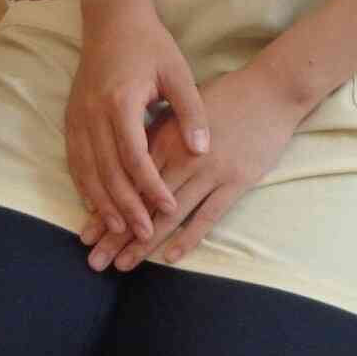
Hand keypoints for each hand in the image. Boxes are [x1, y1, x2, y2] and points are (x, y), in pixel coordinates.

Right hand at [65, 0, 210, 241]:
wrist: (111, 20)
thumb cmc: (150, 46)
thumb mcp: (178, 73)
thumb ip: (191, 113)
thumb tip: (202, 150)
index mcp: (121, 102)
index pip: (134, 156)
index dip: (150, 186)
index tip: (168, 207)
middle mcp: (93, 114)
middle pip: (108, 171)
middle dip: (127, 206)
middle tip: (145, 233)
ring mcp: (78, 118)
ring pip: (88, 171)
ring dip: (102, 204)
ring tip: (119, 229)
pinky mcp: (71, 120)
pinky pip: (75, 162)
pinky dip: (84, 187)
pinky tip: (95, 206)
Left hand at [80, 63, 309, 271]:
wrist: (271, 90)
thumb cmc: (222, 99)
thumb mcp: (178, 112)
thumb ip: (153, 139)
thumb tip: (122, 165)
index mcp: (164, 140)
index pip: (127, 184)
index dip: (105, 211)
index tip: (86, 235)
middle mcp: (182, 159)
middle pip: (142, 204)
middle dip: (115, 235)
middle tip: (94, 261)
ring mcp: (210, 172)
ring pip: (169, 215)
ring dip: (144, 243)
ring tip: (123, 265)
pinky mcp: (236, 182)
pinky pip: (208, 216)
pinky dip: (188, 238)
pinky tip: (169, 258)